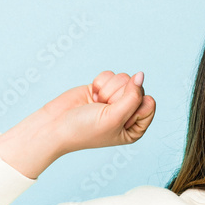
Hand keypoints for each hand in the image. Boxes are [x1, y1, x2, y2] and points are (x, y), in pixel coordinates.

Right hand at [23, 70, 156, 154]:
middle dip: (117, 96)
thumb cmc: (85, 129)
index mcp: (136, 128)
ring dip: (107, 90)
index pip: (149, 102)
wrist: (55, 126)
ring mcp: (115, 100)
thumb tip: (141, 74)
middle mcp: (128, 113)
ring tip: (96, 104)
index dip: (133, 103)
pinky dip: (99, 83)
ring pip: (124, 79)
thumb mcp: (114, 117)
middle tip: (102, 109)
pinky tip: (91, 97)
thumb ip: (132, 96)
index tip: (117, 113)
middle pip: (137, 88)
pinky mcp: (103, 89)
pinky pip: (110, 75)